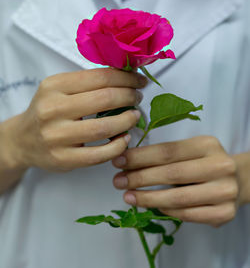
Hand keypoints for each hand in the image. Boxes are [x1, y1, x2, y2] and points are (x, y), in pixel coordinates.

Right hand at [6, 67, 146, 172]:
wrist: (23, 140)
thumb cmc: (47, 111)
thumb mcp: (59, 89)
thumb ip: (87, 83)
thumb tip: (125, 77)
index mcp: (54, 86)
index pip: (100, 77)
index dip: (126, 78)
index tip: (139, 80)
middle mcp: (53, 109)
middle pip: (105, 99)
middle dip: (129, 97)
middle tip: (137, 98)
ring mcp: (57, 137)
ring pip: (104, 128)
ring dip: (127, 121)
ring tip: (134, 116)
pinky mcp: (63, 159)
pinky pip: (99, 154)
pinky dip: (118, 146)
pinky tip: (125, 138)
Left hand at [112, 136, 239, 226]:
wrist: (237, 179)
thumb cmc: (204, 163)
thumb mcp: (189, 151)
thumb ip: (165, 156)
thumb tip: (128, 162)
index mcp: (207, 145)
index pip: (167, 151)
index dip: (140, 157)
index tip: (119, 161)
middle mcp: (220, 166)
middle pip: (171, 173)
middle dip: (139, 178)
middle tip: (118, 181)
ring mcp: (225, 191)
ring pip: (177, 198)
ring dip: (147, 198)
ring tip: (128, 196)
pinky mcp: (225, 213)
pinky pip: (187, 214)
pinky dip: (165, 211)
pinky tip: (151, 206)